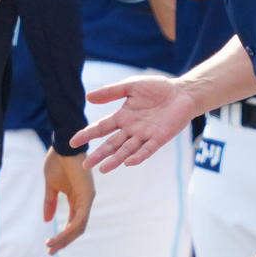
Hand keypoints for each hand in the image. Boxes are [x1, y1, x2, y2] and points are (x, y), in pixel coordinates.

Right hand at [43, 147, 94, 252]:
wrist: (63, 145)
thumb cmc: (57, 161)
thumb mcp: (51, 186)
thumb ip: (50, 203)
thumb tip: (46, 220)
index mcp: (77, 199)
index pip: (72, 223)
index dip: (62, 235)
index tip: (49, 245)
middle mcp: (85, 201)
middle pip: (77, 229)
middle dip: (63, 241)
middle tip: (50, 251)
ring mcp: (88, 198)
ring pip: (79, 227)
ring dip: (65, 238)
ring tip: (51, 246)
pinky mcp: (87, 195)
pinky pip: (80, 219)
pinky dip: (69, 229)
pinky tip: (58, 236)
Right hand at [69, 75, 197, 172]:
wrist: (182, 93)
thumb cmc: (157, 89)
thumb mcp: (131, 86)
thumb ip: (111, 92)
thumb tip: (88, 97)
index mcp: (123, 117)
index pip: (101, 128)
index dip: (88, 135)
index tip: (73, 143)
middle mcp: (131, 129)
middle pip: (111, 144)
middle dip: (99, 154)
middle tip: (86, 166)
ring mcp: (144, 135)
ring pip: (126, 150)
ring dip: (115, 160)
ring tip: (103, 170)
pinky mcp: (158, 139)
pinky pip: (147, 150)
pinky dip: (138, 156)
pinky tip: (128, 163)